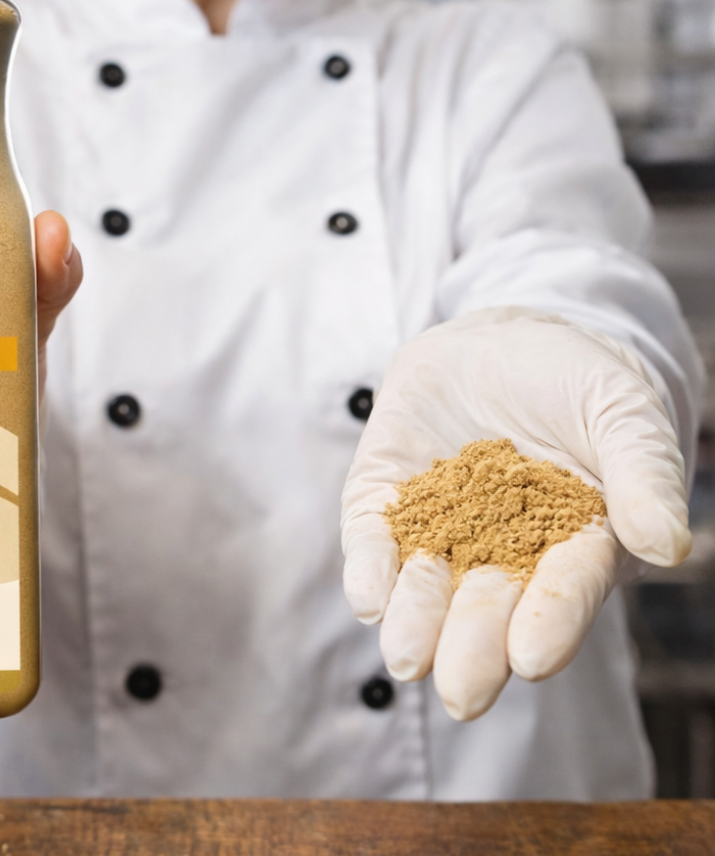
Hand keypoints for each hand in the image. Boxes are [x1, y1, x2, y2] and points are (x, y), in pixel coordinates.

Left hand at [340, 307, 689, 720]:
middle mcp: (502, 549)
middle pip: (487, 606)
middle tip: (459, 692)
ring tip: (406, 654)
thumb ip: (642, 473)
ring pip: (425, 584)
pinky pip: (373, 536)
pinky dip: (368, 566)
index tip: (531, 656)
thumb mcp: (623, 413)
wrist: (501, 339)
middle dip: (472, 647)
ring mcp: (438, 524)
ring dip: (415, 618)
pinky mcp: (386, 495)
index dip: (550, 621)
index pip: (563, 590)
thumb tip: (665, 545)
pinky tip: (366, 596)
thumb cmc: (577, 380)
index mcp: (571, 544)